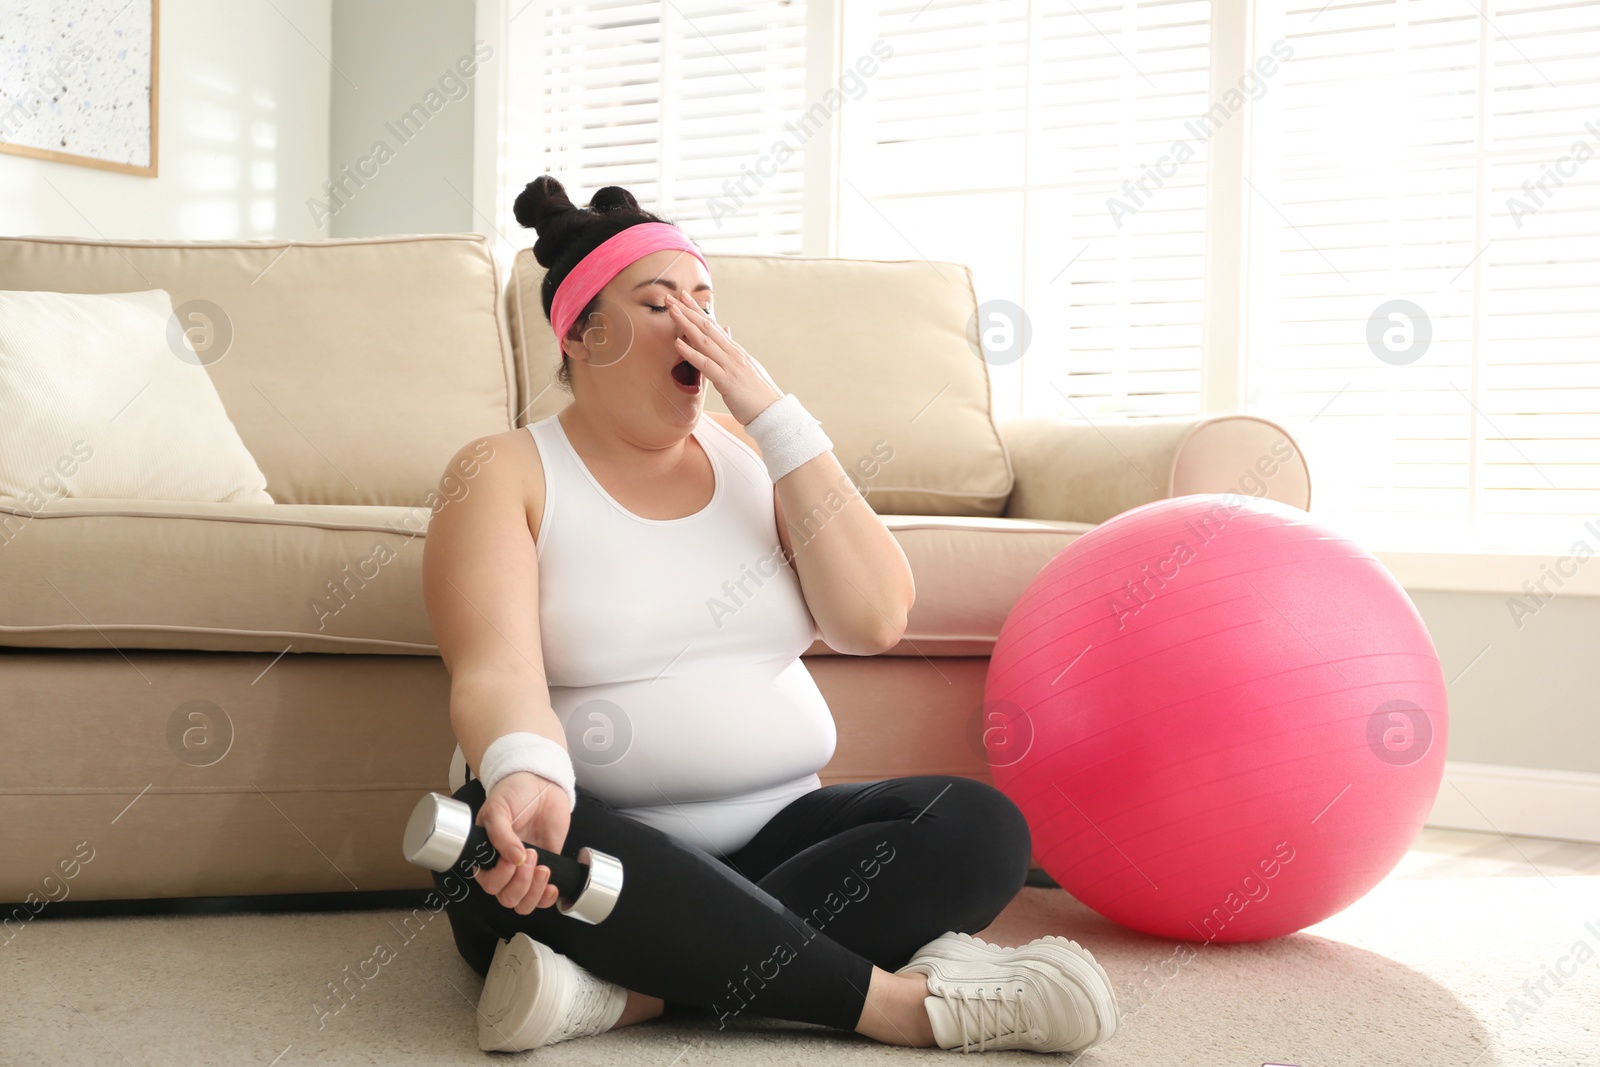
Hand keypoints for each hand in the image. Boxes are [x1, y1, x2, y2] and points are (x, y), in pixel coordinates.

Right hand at [474, 770, 571, 914]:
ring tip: (543, 868)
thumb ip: (500, 834)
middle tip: (531, 855)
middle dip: (520, 883)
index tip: (512, 859)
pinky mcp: (546, 867)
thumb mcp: (498, 809)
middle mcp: (504, 867)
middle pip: (506, 897)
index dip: (500, 877)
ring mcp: (525, 869)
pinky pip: (543, 896)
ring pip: (523, 902)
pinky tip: (551, 886)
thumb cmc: (513, 792)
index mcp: (486, 855)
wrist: (540, 782)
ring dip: (533, 892)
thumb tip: (513, 859)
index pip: (488, 884)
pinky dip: (546, 898)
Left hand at [666, 291, 784, 425]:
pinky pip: (706, 364)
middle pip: (707, 327)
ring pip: (705, 341)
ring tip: (671, 312)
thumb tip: (727, 333)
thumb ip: (733, 352)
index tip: (683, 298)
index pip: (714, 326)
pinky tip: (678, 343)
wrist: (773, 412)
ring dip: (686, 325)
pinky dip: (691, 353)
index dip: (697, 311)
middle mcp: (733, 353)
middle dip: (687, 311)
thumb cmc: (758, 394)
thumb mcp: (746, 368)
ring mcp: (730, 366)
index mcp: (735, 351)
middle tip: (670, 298)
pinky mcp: (727, 381)